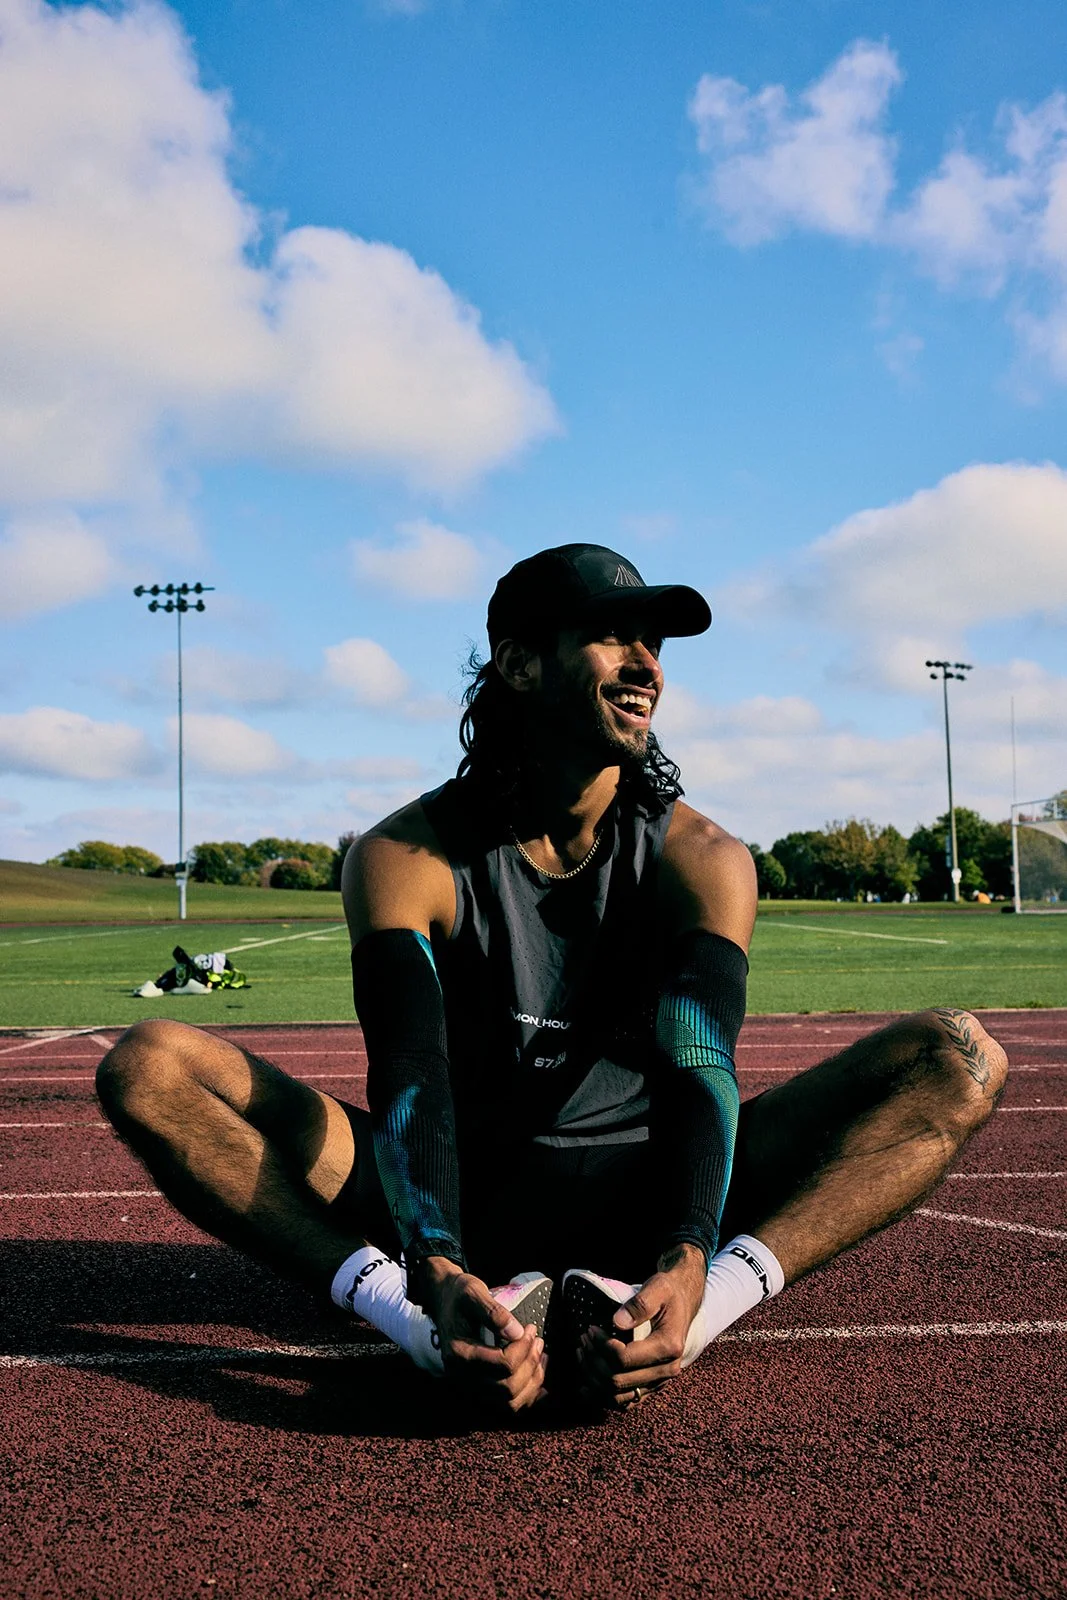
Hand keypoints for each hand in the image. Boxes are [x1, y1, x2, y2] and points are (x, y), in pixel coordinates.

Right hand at [420, 1259, 547, 1413]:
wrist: (444, 1299)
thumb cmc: (458, 1295)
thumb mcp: (473, 1292)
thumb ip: (494, 1312)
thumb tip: (517, 1332)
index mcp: (460, 1354)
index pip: (503, 1364)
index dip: (524, 1347)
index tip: (531, 1329)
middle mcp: (462, 1376)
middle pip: (508, 1387)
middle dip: (530, 1364)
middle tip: (538, 1341)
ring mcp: (470, 1384)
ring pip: (509, 1402)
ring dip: (531, 1382)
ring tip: (540, 1358)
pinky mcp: (478, 1386)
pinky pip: (506, 1403)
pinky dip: (526, 1393)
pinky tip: (536, 1375)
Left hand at [577, 1244, 705, 1408]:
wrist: (682, 1302)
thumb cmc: (668, 1293)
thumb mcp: (658, 1288)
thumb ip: (640, 1304)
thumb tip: (617, 1322)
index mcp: (668, 1347)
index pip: (625, 1358)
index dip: (601, 1346)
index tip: (591, 1329)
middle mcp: (666, 1370)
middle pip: (618, 1380)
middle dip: (593, 1361)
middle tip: (583, 1339)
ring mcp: (659, 1382)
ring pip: (618, 1396)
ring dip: (594, 1379)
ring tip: (583, 1355)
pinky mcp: (651, 1386)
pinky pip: (624, 1402)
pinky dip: (602, 1396)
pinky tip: (586, 1384)